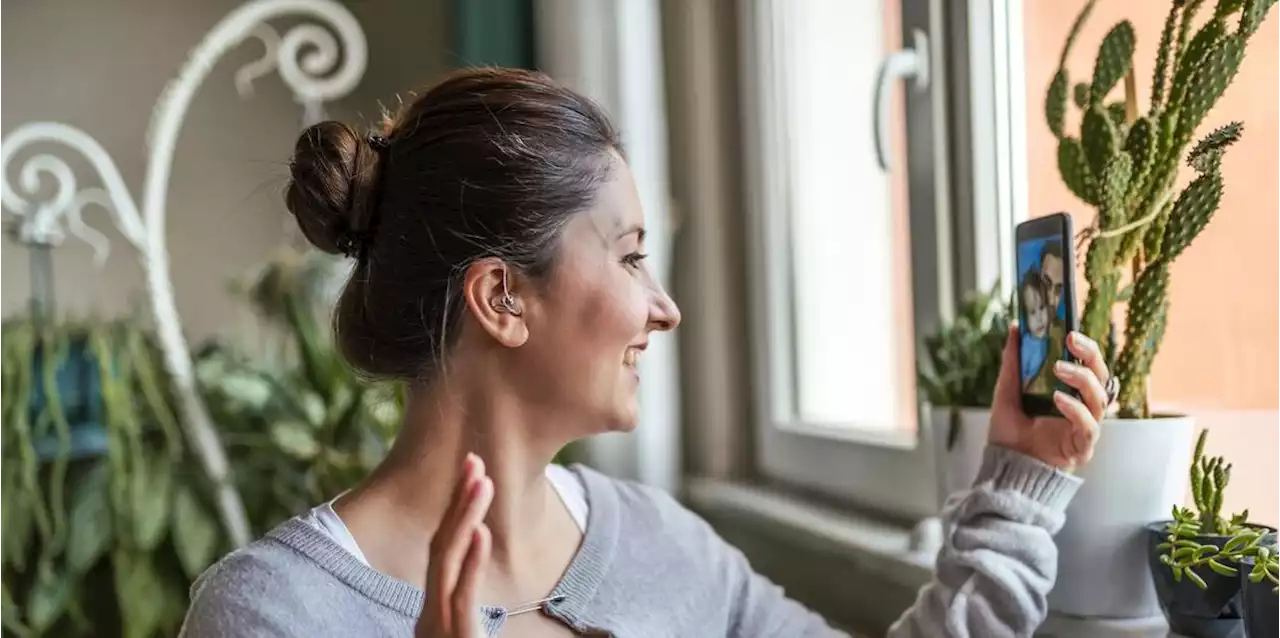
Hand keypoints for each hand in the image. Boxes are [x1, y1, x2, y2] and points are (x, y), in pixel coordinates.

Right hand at [415, 453, 492, 637]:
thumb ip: (463, 611)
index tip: (470, 475)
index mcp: (433, 610)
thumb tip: (475, 576)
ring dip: (465, 518)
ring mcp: (439, 626)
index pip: (443, 551)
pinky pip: (463, 597)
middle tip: (474, 459)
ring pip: (448, 563)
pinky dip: (472, 562)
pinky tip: (481, 532)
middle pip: (442, 546)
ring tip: (483, 482)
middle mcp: (430, 614)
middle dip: (458, 501)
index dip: (455, 510)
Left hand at [988, 326, 1108, 469]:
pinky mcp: (1082, 448)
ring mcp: (1085, 429)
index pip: (1090, 366)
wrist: (1004, 466)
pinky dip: (1075, 410)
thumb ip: (1013, 362)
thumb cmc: (1009, 431)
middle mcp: (1084, 409)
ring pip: (1100, 400)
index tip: (1071, 332)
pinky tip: (1058, 399)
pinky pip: (1088, 427)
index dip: (1086, 349)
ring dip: (1082, 380)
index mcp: (1071, 394)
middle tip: (1072, 341)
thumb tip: (1014, 328)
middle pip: (1102, 378)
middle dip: (1091, 357)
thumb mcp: (1007, 391)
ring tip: (1058, 369)